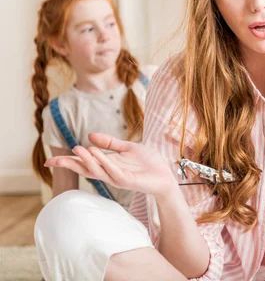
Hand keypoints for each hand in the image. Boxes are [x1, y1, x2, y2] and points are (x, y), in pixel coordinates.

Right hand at [44, 133, 176, 197]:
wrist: (165, 174)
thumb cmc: (148, 163)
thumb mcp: (127, 148)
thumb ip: (110, 142)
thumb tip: (90, 136)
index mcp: (107, 165)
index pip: (84, 164)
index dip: (68, 162)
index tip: (49, 161)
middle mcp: (109, 173)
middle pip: (85, 170)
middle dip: (70, 165)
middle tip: (54, 160)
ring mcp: (118, 178)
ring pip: (98, 171)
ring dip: (87, 160)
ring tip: (78, 149)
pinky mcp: (128, 180)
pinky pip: (113, 172)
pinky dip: (104, 162)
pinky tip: (97, 153)